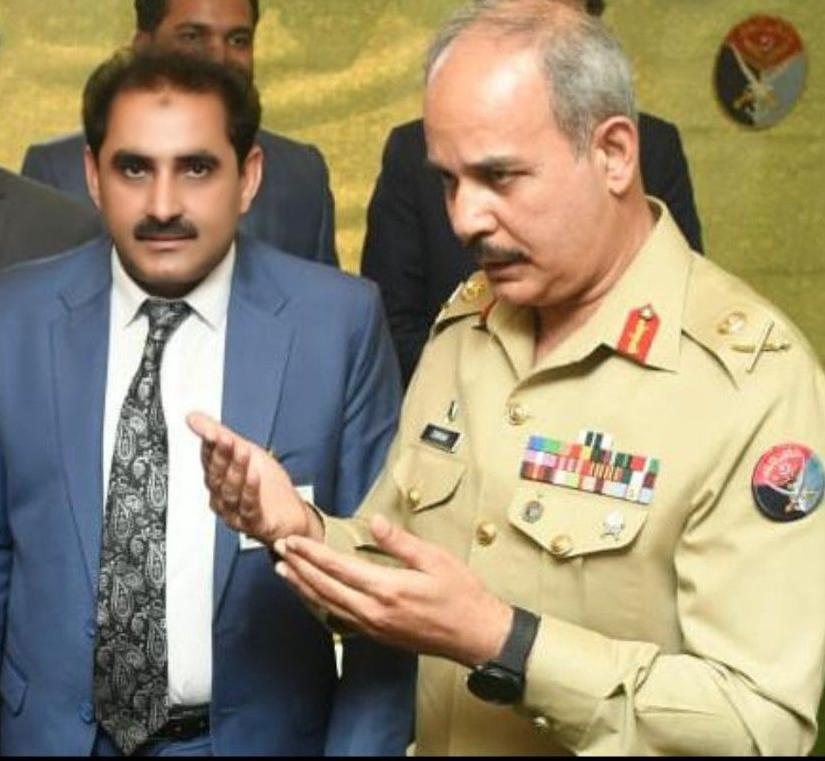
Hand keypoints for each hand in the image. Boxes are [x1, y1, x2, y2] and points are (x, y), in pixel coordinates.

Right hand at [186, 412, 323, 543]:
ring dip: (236, 470)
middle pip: (216, 476)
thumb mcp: (245, 452)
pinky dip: (250, 490)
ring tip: (242, 451)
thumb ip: (219, 435)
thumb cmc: (267, 485)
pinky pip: (249, 507)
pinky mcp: (254, 523)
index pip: (208, 460)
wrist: (291, 514)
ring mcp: (236, 512)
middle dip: (220, 456)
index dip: (209, 445)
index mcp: (218, 479)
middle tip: (224, 438)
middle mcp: (222, 497)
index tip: (211, 431)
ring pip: (230, 491)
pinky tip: (254, 475)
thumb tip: (192, 417)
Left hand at [275, 514, 512, 666]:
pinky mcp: (377, 635)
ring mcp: (373, 627)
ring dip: (302, 587)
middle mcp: (373, 612)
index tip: (292, 540)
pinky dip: (319, 603)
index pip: (338, 568)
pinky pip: (339, 618)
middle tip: (278, 549)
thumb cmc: (461, 595)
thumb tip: (375, 522)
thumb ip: (401, 543)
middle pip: (324, 588)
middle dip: (298, 568)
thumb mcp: (436, 560)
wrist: (476, 636)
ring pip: (327, 605)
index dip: (311, 553)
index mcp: (387, 589)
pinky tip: (312, 594)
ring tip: (283, 571)